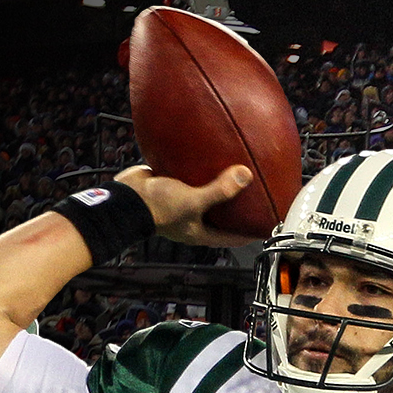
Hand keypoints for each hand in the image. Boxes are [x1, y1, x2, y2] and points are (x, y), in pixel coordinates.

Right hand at [113, 164, 259, 247]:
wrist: (125, 197)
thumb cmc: (157, 209)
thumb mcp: (193, 201)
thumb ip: (220, 190)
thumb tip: (246, 176)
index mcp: (200, 232)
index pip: (233, 237)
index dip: (251, 232)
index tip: (267, 224)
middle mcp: (192, 219)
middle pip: (222, 215)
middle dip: (237, 207)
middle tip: (256, 194)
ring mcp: (181, 204)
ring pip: (206, 194)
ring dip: (219, 184)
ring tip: (236, 170)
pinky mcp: (171, 187)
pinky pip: (190, 178)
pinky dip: (199, 169)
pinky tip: (207, 155)